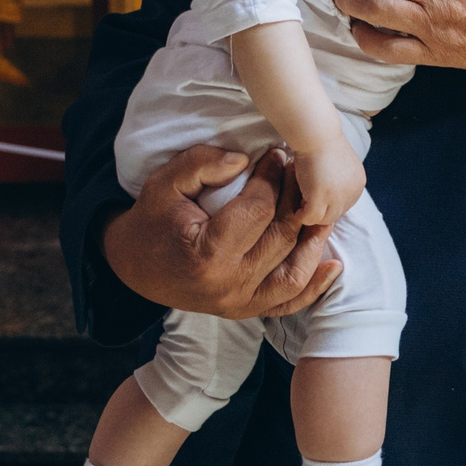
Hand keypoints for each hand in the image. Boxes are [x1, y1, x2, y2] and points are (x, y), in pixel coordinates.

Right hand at [101, 143, 338, 320]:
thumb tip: (245, 161)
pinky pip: (287, 303)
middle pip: (281, 238)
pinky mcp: (244, 311)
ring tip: (323, 208)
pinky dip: (313, 286)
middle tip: (302, 172)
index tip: (278, 155)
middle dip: (296, 200)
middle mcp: (228, 285)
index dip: (273, 178)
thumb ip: (202, 164)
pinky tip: (333, 264)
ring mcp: (238, 304)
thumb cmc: (152, 220)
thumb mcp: (166, 182)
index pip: (258, 210)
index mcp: (208, 253)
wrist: (133, 266)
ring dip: (313, 240)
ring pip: (293, 273)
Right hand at [291, 142, 365, 227]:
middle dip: (319, 210)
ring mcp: (339, 196)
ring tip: (300, 203)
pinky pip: (311, 218)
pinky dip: (302, 216)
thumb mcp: (338, 164)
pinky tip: (296, 209)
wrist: (315, 133)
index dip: (327, 203)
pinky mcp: (322, 198)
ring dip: (311, 214)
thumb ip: (338, 181)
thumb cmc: (322, 142)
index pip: (344, 204)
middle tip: (305, 200)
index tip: (313, 195)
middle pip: (336, 213)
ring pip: (324, 219)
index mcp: (358, 182)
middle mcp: (353, 191)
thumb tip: (326, 194)